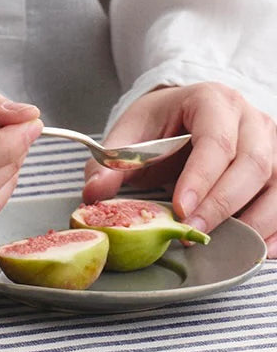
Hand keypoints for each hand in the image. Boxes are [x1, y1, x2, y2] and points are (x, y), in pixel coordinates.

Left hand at [81, 83, 276, 256]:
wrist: (186, 113)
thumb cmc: (161, 124)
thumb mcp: (131, 132)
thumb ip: (112, 161)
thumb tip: (93, 193)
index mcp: (212, 100)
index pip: (216, 139)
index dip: (201, 177)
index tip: (180, 208)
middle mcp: (251, 119)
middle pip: (253, 163)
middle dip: (222, 203)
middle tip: (192, 231)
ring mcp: (274, 144)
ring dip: (253, 221)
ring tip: (218, 242)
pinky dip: (275, 230)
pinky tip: (254, 250)